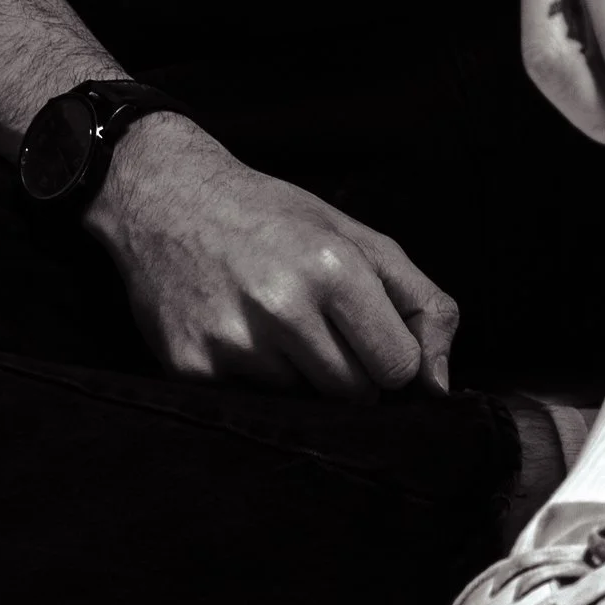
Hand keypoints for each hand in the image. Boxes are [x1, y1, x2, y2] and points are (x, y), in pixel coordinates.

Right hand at [84, 118, 458, 397]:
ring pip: (304, 404)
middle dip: (347, 370)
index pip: (399, 368)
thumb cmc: (270, 216)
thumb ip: (420, 301)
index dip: (389, 355)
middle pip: (354, 394)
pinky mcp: (190, 369)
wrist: (163, 197)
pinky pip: (252, 407)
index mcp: (332, 266)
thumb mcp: (354, 235)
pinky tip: (234, 332)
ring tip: (269, 322)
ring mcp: (233, 342)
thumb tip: (441, 386)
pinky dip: (252, 381)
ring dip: (298, 376)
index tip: (366, 332)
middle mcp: (282, 305)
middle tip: (314, 323)